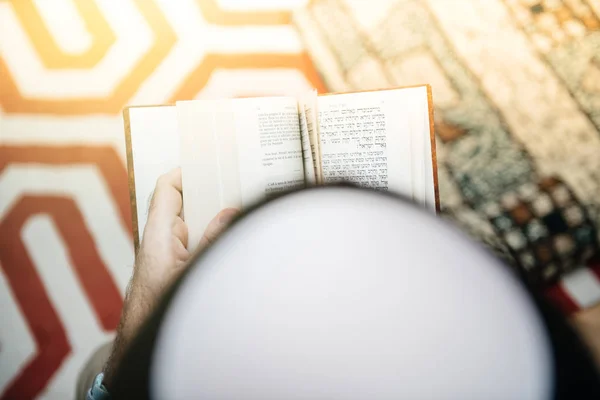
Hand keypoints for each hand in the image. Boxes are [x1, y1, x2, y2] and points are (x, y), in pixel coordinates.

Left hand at [135, 167, 236, 297]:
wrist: (143, 337)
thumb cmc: (160, 307)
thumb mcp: (196, 270)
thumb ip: (214, 240)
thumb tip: (230, 213)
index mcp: (159, 233)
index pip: (165, 190)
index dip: (181, 172)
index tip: (203, 163)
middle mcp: (160, 238)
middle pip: (180, 204)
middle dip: (203, 194)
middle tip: (228, 184)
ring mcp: (166, 251)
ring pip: (188, 224)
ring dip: (207, 217)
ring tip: (234, 209)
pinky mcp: (172, 263)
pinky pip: (190, 240)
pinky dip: (206, 234)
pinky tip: (225, 236)